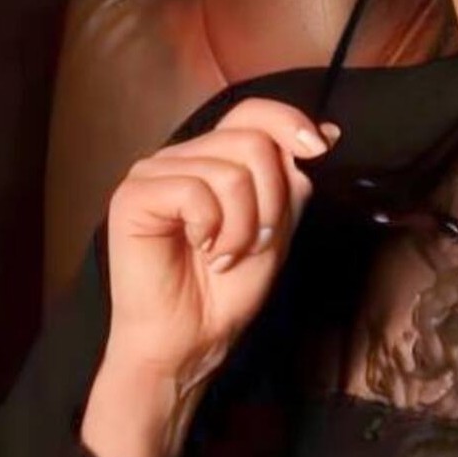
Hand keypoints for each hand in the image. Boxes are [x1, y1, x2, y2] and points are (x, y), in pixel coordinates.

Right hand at [101, 97, 339, 397]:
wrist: (190, 342)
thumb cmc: (224, 294)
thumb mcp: (276, 232)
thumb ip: (291, 185)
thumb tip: (322, 135)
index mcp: (213, 160)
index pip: (253, 113)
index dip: (290, 123)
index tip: (320, 150)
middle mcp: (182, 158)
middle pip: (252, 142)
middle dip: (270, 201)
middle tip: (251, 244)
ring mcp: (155, 172)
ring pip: (230, 170)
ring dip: (242, 226)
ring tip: (223, 255)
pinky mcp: (135, 195)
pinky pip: (195, 192)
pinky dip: (211, 229)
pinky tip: (199, 250)